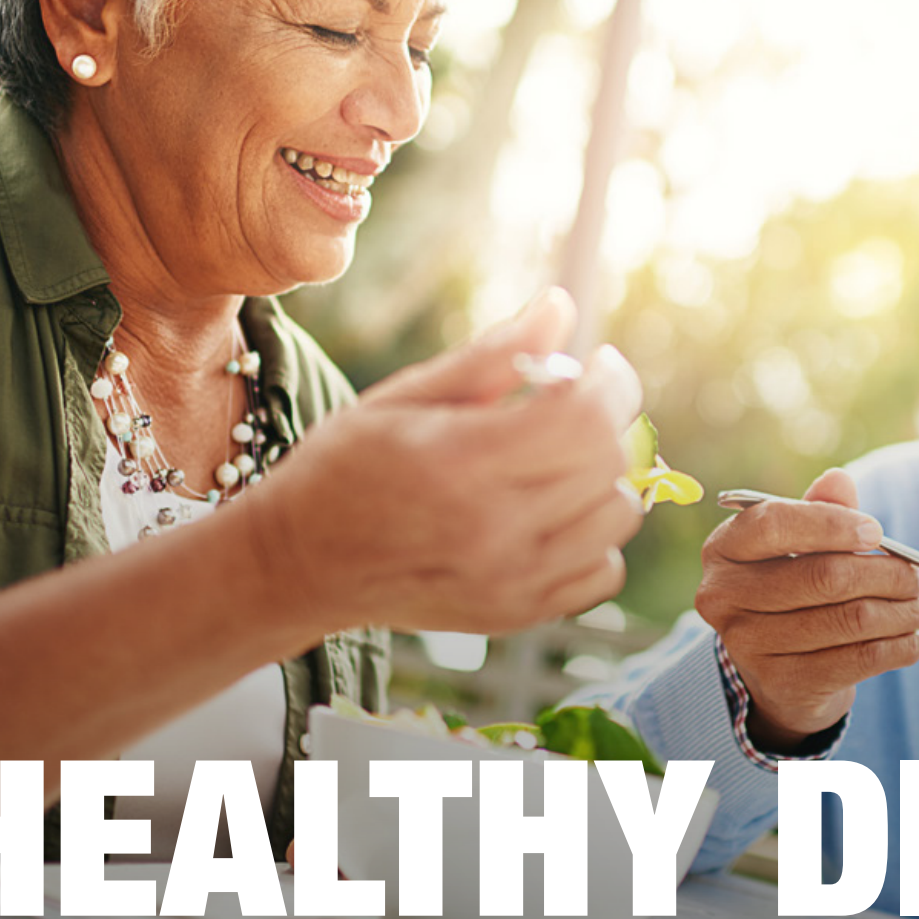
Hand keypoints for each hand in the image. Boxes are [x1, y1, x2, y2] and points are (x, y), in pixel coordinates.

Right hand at [249, 289, 643, 634]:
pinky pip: (604, 572)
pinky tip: (554, 514)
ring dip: (604, 477)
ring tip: (560, 460)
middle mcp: (493, 530)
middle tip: (574, 404)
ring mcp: (511, 582)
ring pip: (618, 517)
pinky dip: (595, 538)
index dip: (609, 381)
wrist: (301, 564)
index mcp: (460, 463)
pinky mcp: (518, 614)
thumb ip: (491, 355)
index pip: (584, 417)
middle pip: (608, 463)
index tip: (597, 363)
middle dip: (608, 419)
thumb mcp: (404, 397)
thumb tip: (561, 305)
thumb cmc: (344, 468)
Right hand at [695, 468, 918, 751]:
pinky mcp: (781, 683)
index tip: (877, 532)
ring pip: (848, 619)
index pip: (773, 525)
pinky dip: (898, 647)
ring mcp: (749, 645)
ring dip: (901, 612)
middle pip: (822, 576)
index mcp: (723, 549)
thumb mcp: (799, 545)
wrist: (778, 672)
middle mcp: (723, 597)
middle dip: (886, 574)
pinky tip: (914, 639)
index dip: (830, 524)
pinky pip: (858, 660)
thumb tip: (839, 479)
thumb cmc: (792, 590)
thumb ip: (819, 510)